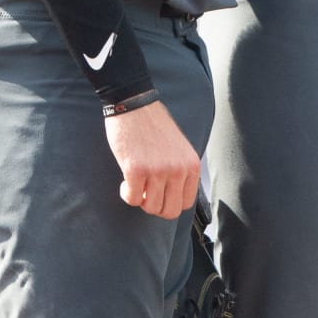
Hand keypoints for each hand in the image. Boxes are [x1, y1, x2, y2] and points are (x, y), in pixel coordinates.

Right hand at [104, 100, 201, 217]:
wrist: (135, 106)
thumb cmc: (155, 127)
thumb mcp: (180, 149)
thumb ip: (181, 171)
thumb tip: (175, 198)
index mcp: (192, 164)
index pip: (186, 203)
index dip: (170, 202)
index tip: (160, 192)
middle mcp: (179, 169)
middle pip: (170, 211)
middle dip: (155, 206)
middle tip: (146, 192)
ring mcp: (158, 170)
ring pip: (150, 207)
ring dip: (139, 199)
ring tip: (136, 182)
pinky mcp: (136, 170)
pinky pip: (132, 199)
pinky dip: (126, 194)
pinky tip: (126, 180)